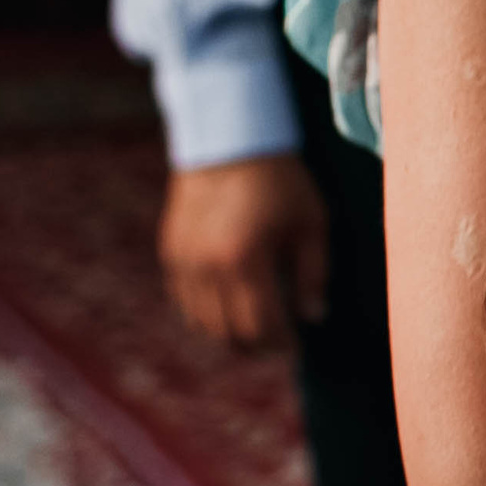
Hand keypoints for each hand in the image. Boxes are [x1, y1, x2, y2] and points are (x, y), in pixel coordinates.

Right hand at [159, 154, 328, 352]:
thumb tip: (313, 317)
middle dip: (257, 345)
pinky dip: (206, 314)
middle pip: (227, 332)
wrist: (228, 140)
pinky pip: (184, 301)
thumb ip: (314, 274)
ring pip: (201, 323)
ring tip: (256, 330)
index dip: (280, 343)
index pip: (260, 326)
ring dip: (229, 334)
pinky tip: (229, 308)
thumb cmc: (280, 182)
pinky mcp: (170, 252)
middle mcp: (207, 267)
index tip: (296, 345)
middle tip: (279, 343)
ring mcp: (183, 261)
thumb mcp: (312, 224)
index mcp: (245, 260)